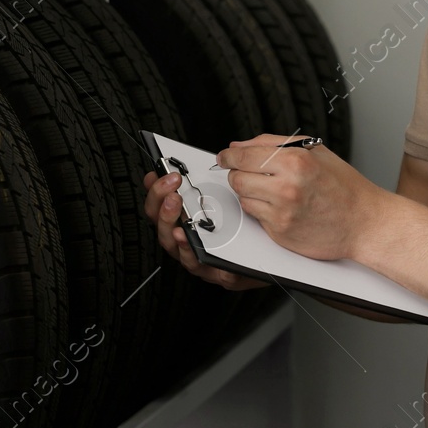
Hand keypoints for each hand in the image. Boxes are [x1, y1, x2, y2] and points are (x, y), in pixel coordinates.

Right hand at [142, 168, 270, 291]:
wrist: (273, 258)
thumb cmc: (251, 229)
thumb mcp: (234, 201)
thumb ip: (223, 181)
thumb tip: (224, 154)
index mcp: (190, 221)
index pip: (162, 206)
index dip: (154, 191)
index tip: (154, 175)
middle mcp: (190, 240)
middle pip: (162, 224)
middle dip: (161, 204)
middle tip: (172, 190)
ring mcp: (201, 258)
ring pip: (173, 245)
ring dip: (170, 224)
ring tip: (175, 207)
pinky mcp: (217, 273)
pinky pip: (198, 264)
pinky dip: (189, 251)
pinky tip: (188, 238)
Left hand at [215, 133, 382, 261]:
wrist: (364, 223)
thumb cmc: (344, 186)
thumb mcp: (315, 151)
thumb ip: (273, 143)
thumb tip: (238, 146)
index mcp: (296, 160)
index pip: (243, 155)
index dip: (228, 156)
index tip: (224, 157)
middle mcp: (287, 186)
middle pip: (237, 177)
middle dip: (238, 174)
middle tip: (248, 173)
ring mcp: (282, 212)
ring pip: (243, 198)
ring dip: (249, 192)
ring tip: (271, 190)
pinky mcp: (280, 233)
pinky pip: (255, 217)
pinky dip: (261, 210)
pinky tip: (280, 206)